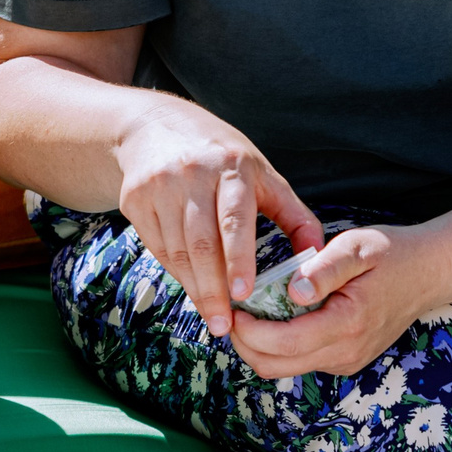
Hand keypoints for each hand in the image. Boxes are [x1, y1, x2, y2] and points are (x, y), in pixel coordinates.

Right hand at [116, 102, 321, 339]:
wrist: (157, 126)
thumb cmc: (223, 158)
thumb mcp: (262, 173)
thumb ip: (293, 214)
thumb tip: (317, 255)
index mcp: (231, 166)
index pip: (235, 219)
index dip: (239, 259)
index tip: (244, 294)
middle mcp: (191, 174)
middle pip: (201, 243)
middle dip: (213, 289)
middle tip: (223, 325)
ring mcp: (158, 186)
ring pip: (176, 250)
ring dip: (194, 288)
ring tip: (211, 315)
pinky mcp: (134, 198)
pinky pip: (157, 246)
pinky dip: (176, 272)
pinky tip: (192, 287)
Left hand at [230, 224, 445, 379]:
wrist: (427, 273)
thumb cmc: (391, 254)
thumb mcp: (357, 247)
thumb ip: (324, 269)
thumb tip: (294, 291)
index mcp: (347, 324)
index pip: (283, 344)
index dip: (248, 330)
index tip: (232, 305)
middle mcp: (346, 352)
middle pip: (275, 366)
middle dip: (244, 343)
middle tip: (231, 310)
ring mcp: (345, 361)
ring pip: (283, 368)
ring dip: (258, 346)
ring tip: (249, 311)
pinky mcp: (343, 360)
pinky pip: (299, 362)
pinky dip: (277, 345)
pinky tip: (275, 316)